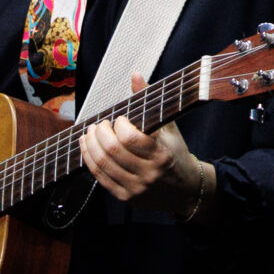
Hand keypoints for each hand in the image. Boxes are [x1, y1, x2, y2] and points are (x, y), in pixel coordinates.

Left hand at [80, 72, 211, 213]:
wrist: (185, 190)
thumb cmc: (175, 153)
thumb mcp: (168, 127)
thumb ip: (150, 101)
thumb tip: (135, 75)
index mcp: (161, 155)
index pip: (130, 138)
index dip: (119, 125)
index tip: (119, 119)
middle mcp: (149, 174)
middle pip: (112, 151)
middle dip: (100, 133)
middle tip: (99, 125)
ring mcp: (136, 188)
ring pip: (103, 164)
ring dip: (90, 145)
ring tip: (90, 133)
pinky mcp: (126, 197)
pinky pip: (100, 178)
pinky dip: (90, 160)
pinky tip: (88, 148)